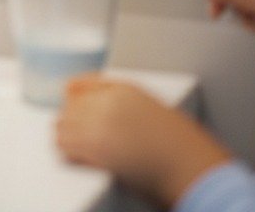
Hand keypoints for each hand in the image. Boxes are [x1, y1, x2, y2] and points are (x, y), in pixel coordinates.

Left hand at [56, 76, 230, 207]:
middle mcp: (109, 102)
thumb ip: (123, 102)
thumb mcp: (152, 109)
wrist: (191, 167)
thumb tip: (93, 109)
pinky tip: (81, 158)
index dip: (73, 101)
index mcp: (124, 90)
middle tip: (80, 135)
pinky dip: (70, 153)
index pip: (77, 86)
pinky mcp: (96, 149)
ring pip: (63, 126)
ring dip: (69, 136)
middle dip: (73, 120)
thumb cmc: (181, 145)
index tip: (71, 109)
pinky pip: (66, 147)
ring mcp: (100, 124)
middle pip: (69, 106)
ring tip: (81, 147)